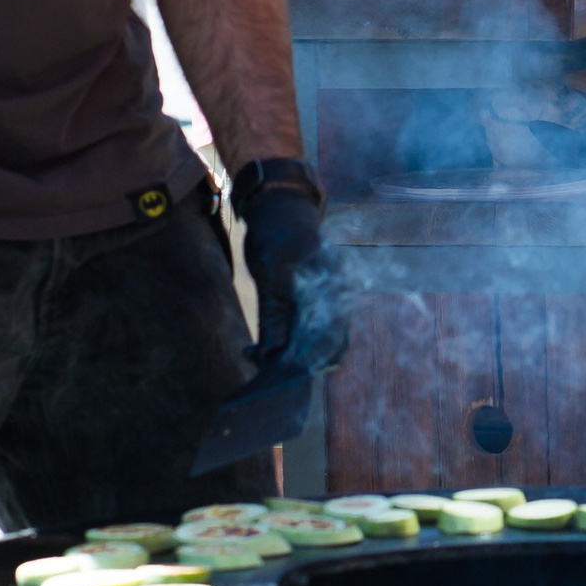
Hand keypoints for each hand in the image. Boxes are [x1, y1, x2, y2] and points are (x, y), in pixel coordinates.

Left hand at [237, 176, 346, 372]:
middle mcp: (333, 299)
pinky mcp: (306, 304)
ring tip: (252, 357)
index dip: (307, 363)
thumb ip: (275, 314)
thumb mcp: (272, 271)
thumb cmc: (278, 233)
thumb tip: (272, 354)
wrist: (280, 208)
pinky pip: (299, 334)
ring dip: (284, 357)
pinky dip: (280, 345)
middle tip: (261, 372)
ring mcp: (322, 302)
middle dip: (295, 365)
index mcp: (331, 290)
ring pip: (310, 344)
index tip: (278, 377)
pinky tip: (255, 349)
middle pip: (324, 348)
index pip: (329, 340)